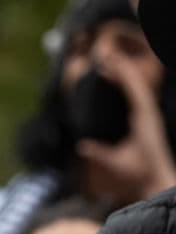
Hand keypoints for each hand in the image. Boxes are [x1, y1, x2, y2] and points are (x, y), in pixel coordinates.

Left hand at [76, 54, 175, 203]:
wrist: (151, 179)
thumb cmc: (136, 172)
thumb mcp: (112, 160)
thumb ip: (98, 152)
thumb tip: (82, 146)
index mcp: (140, 120)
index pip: (129, 94)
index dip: (118, 79)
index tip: (104, 68)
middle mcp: (145, 114)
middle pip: (133, 85)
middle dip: (121, 69)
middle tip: (106, 54)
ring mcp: (147, 114)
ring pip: (135, 85)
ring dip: (123, 70)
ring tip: (110, 56)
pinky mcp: (147, 116)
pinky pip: (137, 92)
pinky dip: (129, 79)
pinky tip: (119, 68)